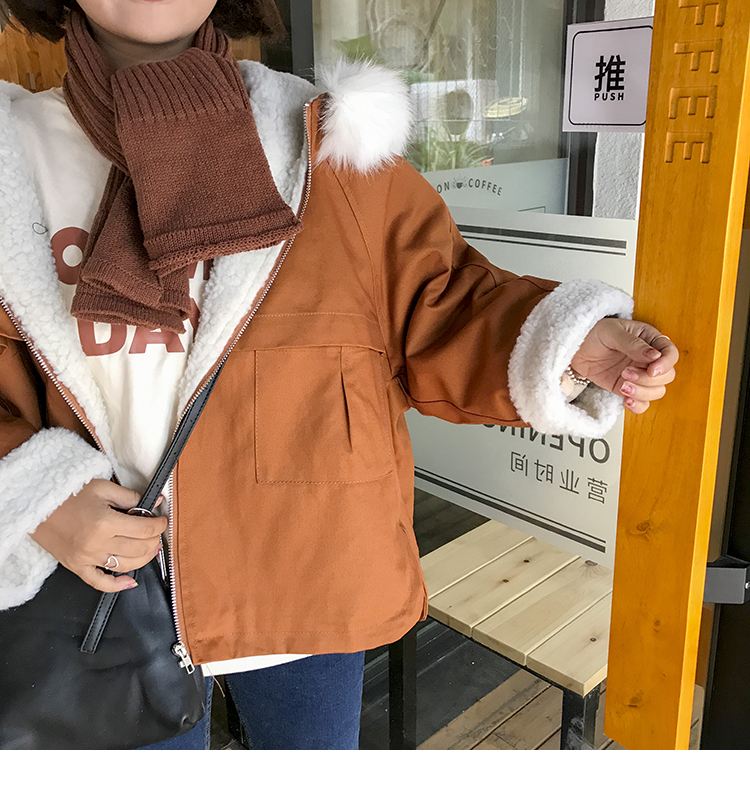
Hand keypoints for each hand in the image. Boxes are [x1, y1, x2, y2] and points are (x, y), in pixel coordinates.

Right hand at [30, 480, 166, 591]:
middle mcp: (97, 544)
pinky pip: (100, 583)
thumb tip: (155, 502)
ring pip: (126, 566)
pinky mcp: (76, 567)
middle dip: (154, 541)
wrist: (36, 506)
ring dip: (143, 559)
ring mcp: (86, 559)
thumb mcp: (102, 488)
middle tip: (156, 533)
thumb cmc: (68, 494)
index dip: (158, 526)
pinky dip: (117, 586)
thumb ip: (130, 497)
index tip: (162, 521)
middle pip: (139, 549)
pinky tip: (130, 582)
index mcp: (105, 522)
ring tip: (150, 549)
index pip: (144, 529)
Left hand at [570, 318, 677, 413]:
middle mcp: (648, 359)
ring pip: (656, 391)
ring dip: (642, 392)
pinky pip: (642, 403)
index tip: (651, 370)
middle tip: (626, 373)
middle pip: (666, 376)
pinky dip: (637, 405)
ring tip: (622, 385)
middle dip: (648, 379)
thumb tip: (654, 356)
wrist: (574, 348)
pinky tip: (625, 399)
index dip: (665, 364)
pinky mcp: (627, 388)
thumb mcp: (612, 332)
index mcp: (649, 340)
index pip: (670, 354)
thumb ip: (632, 344)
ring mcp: (639, 375)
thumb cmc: (594, 333)